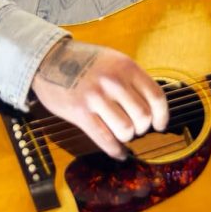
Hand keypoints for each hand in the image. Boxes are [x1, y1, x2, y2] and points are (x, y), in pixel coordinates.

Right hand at [31, 38, 168, 159]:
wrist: (49, 58)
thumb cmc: (84, 61)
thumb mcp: (113, 60)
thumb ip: (131, 79)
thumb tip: (151, 107)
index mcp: (126, 67)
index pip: (156, 97)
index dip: (162, 116)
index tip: (160, 125)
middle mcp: (113, 81)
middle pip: (143, 117)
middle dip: (143, 128)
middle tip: (136, 129)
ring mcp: (96, 97)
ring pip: (126, 130)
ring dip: (127, 137)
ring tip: (123, 135)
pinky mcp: (80, 112)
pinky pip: (105, 138)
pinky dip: (115, 150)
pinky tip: (119, 152)